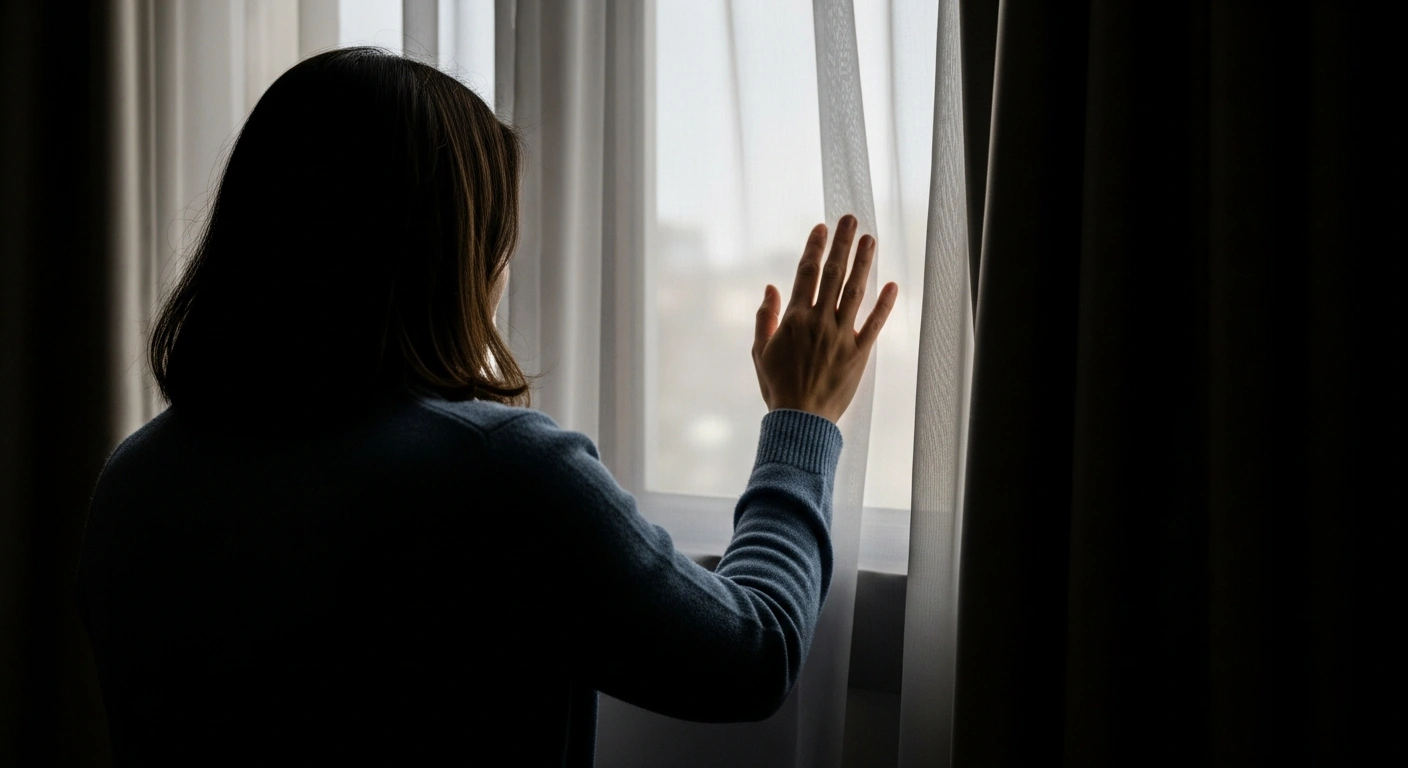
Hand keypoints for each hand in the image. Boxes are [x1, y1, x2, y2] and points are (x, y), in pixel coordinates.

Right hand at [752, 215, 897, 423]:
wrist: (800, 419)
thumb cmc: (777, 386)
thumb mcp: (760, 351)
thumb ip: (765, 317)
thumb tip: (770, 288)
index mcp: (795, 319)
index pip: (807, 274)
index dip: (814, 248)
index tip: (822, 228)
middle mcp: (820, 321)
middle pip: (833, 274)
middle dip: (842, 244)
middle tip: (850, 219)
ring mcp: (841, 336)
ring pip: (855, 291)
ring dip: (863, 263)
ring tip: (870, 240)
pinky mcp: (859, 352)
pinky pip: (874, 324)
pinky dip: (884, 304)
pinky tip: (892, 285)